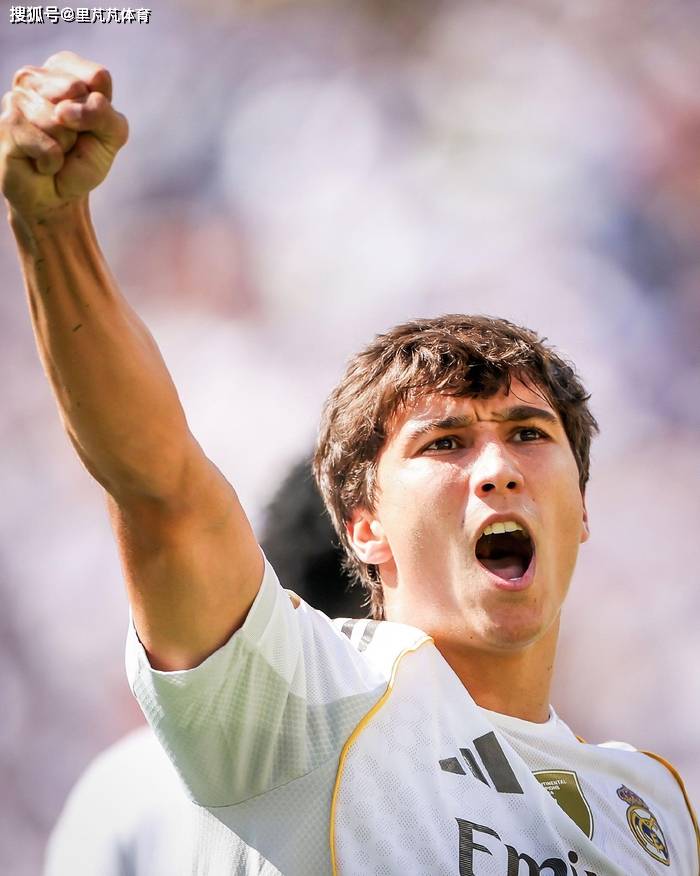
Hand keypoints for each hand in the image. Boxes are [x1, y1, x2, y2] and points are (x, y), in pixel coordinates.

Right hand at [0, 51, 127, 220]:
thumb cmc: (83, 160)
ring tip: (55, 151)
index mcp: (65, 70)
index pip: (97, 77)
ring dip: (65, 146)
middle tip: (72, 139)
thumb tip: (63, 111)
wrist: (58, 196)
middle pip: (76, 91)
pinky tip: (42, 162)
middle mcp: (36, 77)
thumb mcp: (112, 135)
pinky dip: (52, 162)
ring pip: (58, 120)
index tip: (92, 124)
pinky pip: (46, 145)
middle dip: (83, 126)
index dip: (102, 109)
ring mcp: (17, 99)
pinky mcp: (7, 125)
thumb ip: (104, 114)